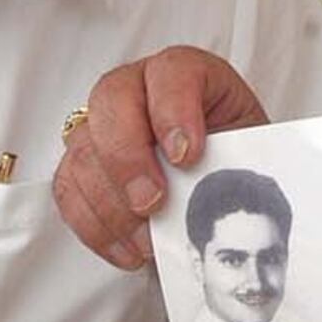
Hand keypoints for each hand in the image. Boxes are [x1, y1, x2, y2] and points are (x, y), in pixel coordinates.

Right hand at [53, 47, 271, 270]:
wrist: (220, 182)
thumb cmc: (234, 159)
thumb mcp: (251, 151)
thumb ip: (237, 159)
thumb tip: (227, 190)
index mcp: (186, 73)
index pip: (170, 72)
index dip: (173, 111)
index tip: (187, 156)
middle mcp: (137, 88)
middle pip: (111, 101)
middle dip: (129, 159)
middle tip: (153, 202)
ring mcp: (103, 124)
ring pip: (85, 151)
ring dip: (113, 205)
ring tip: (148, 241)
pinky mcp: (83, 163)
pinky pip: (70, 190)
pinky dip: (96, 226)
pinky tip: (129, 250)